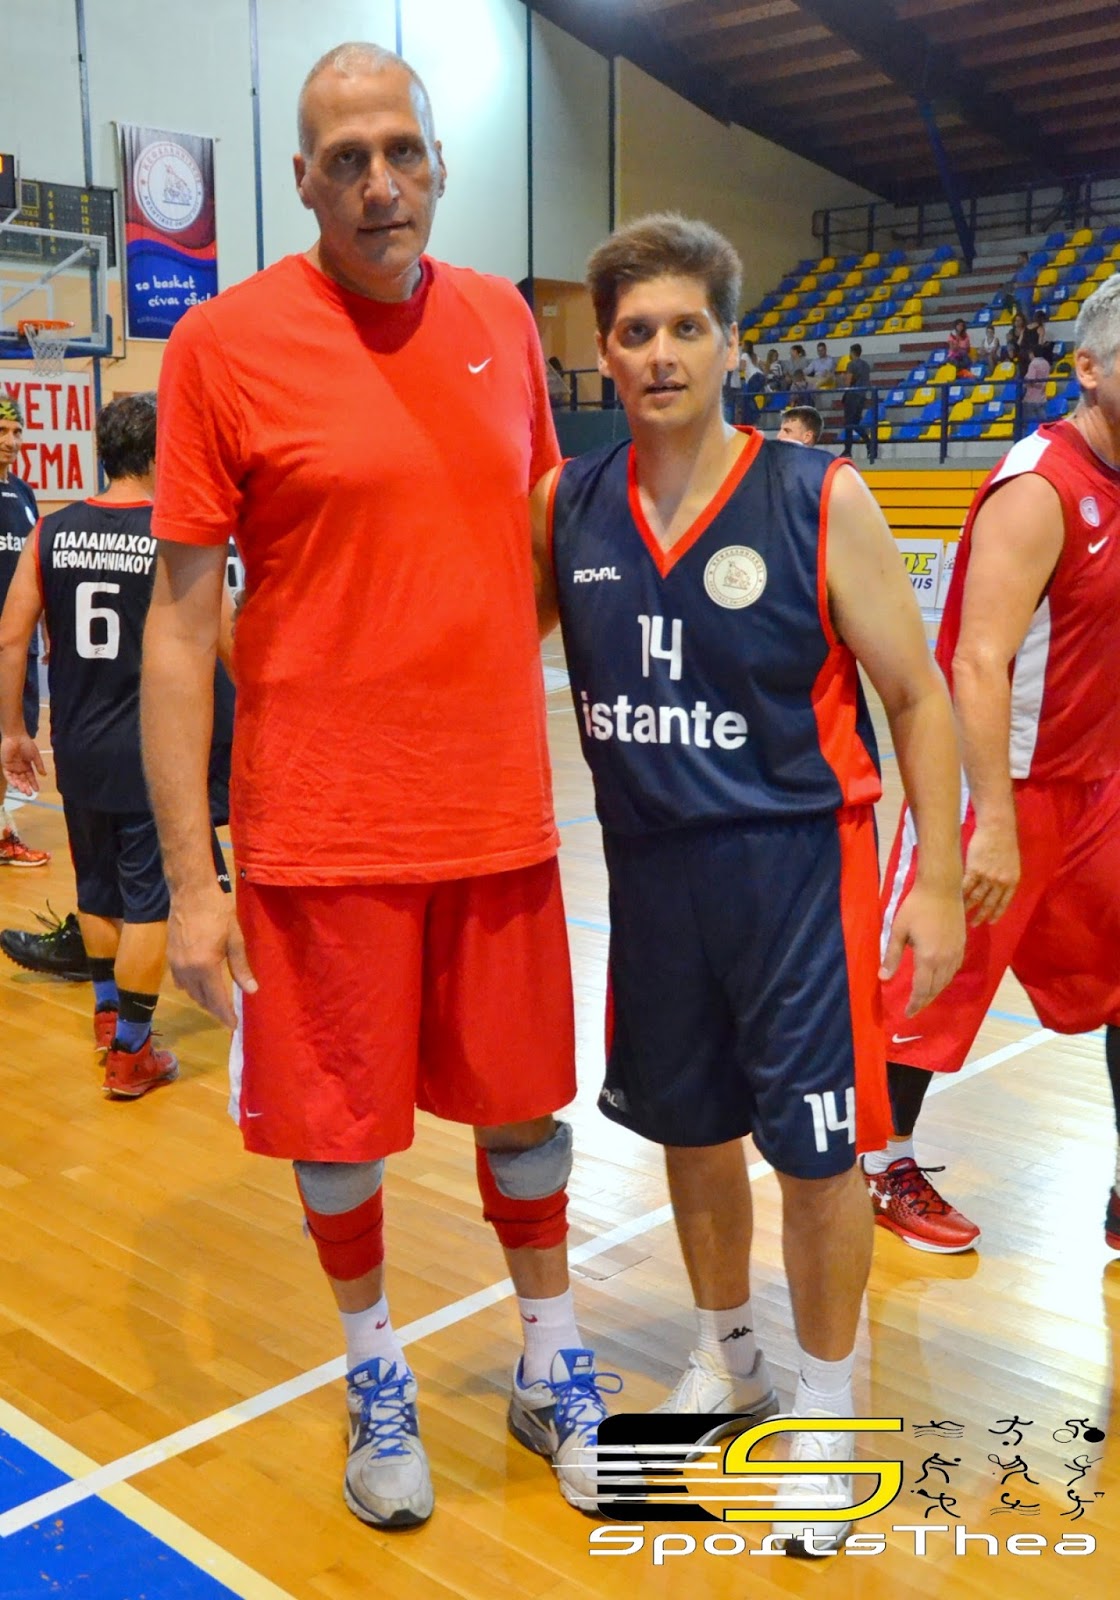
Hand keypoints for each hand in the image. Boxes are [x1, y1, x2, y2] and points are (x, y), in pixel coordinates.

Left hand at [1, 733, 45, 794]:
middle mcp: (19, 768)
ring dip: (19, 786)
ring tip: (23, 791)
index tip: (37, 790)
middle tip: (29, 794)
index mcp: (27, 766)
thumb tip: (44, 775)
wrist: (16, 737)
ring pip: (16, 779)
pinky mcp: (5, 765)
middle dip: (26, 787)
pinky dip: (11, 780)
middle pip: (23, 780)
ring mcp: (12, 767)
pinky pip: (8, 775)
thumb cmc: (26, 744)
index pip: (30, 777)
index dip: (33, 783)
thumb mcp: (35, 756)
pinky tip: (16, 785)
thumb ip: (39, 765)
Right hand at [167, 881, 256, 1029]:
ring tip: (218, 1001)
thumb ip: (241, 967)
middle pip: (201, 999)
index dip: (225, 1014)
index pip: (216, 999)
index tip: (234, 1026)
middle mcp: (187, 970)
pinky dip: (192, 987)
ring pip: (189, 992)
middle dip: (215, 1009)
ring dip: (203, 999)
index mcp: (205, 967)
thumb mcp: (235, 939)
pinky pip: (181, 981)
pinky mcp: (170, 957)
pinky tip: (201, 984)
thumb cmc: (217, 912)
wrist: (190, 892)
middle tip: (228, 1014)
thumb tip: (251, 990)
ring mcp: (175, 964)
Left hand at [880, 881, 965, 1016]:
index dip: (915, 1003)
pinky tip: (938, 979)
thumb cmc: (915, 907)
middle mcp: (945, 960)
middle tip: (914, 1009)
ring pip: (946, 981)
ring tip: (923, 997)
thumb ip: (891, 956)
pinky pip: (954, 970)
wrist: (942, 888)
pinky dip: (944, 980)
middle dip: (924, 1001)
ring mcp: (956, 953)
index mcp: (928, 958)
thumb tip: (883, 977)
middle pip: (935, 989)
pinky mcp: (962, 945)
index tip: (907, 1013)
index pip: (921, 989)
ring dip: (935, 992)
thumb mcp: (898, 931)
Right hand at [962, 815, 1019, 924]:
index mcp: (1012, 881)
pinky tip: (955, 899)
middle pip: (989, 903)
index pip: (1003, 903)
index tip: (990, 922)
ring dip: (968, 907)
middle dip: (981, 915)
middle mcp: (1000, 882)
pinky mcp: (974, 870)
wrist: (997, 828)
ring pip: (976, 897)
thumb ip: (1005, 878)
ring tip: (962, 913)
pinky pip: (966, 887)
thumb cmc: (1005, 843)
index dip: (996, 913)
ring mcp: (987, 877)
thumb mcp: (1011, 863)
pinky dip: (960, 895)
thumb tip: (996, 889)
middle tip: (974, 924)